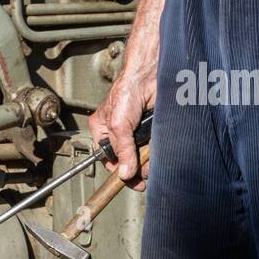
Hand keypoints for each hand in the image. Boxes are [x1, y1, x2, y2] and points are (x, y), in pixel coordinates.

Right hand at [89, 73, 155, 190]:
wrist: (149, 77)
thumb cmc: (126, 91)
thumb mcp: (118, 125)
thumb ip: (122, 150)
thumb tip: (124, 173)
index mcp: (101, 130)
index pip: (107, 158)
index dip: (117, 170)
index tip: (129, 181)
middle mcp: (117, 132)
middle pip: (125, 159)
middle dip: (134, 168)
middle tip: (143, 174)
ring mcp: (134, 132)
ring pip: (140, 155)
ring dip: (146, 161)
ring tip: (150, 162)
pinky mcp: (149, 130)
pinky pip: (152, 147)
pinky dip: (155, 151)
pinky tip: (156, 152)